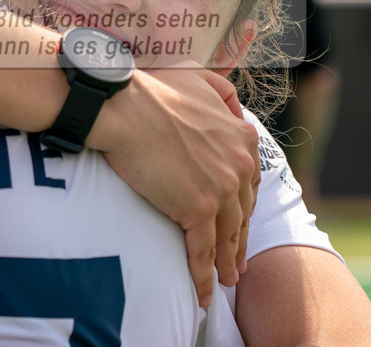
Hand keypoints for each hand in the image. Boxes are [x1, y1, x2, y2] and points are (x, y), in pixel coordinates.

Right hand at [87, 64, 258, 308]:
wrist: (121, 107)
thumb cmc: (149, 89)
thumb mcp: (198, 77)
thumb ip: (219, 91)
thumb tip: (228, 97)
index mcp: (241, 136)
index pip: (249, 180)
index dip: (242, 204)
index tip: (237, 219)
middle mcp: (239, 164)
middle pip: (243, 211)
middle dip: (239, 238)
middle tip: (235, 259)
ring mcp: (221, 189)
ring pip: (227, 236)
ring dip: (226, 263)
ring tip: (225, 280)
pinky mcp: (198, 209)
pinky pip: (203, 251)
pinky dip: (204, 276)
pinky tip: (205, 292)